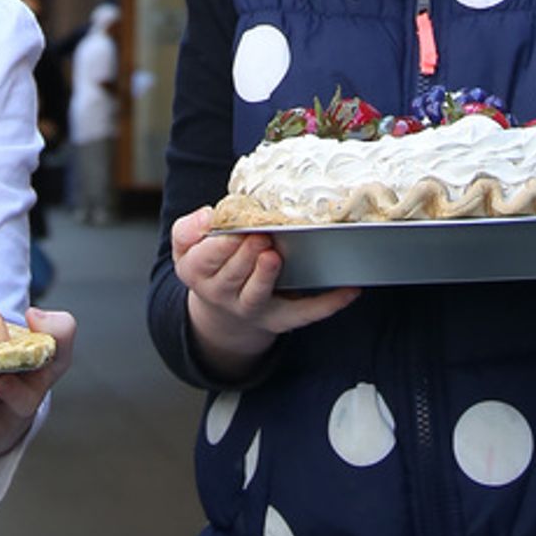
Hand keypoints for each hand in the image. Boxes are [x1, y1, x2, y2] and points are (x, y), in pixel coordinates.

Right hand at [173, 206, 358, 379]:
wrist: (223, 314)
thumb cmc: (211, 267)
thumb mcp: (186, 249)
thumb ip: (189, 229)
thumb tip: (208, 216)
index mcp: (198, 272)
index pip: (205, 259)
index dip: (220, 245)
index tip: (236, 229)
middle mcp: (222, 294)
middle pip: (231, 276)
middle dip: (244, 257)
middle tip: (260, 237)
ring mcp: (252, 308)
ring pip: (256, 295)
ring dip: (265, 277)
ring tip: (275, 257)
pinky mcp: (282, 319)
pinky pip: (305, 313)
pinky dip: (327, 304)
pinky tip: (349, 289)